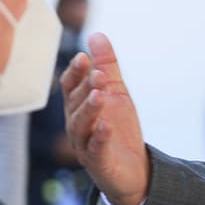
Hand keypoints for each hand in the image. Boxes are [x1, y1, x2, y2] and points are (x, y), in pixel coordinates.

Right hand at [61, 33, 149, 204]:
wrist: (134, 169)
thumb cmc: (119, 129)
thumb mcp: (116, 94)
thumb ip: (107, 66)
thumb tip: (97, 34)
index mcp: (78, 107)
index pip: (70, 87)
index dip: (75, 72)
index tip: (84, 57)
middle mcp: (77, 125)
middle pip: (75, 104)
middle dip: (86, 88)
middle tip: (99, 74)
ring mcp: (85, 144)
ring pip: (81, 126)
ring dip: (90, 109)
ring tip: (100, 95)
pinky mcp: (99, 162)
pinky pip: (96, 148)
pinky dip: (100, 136)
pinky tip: (107, 125)